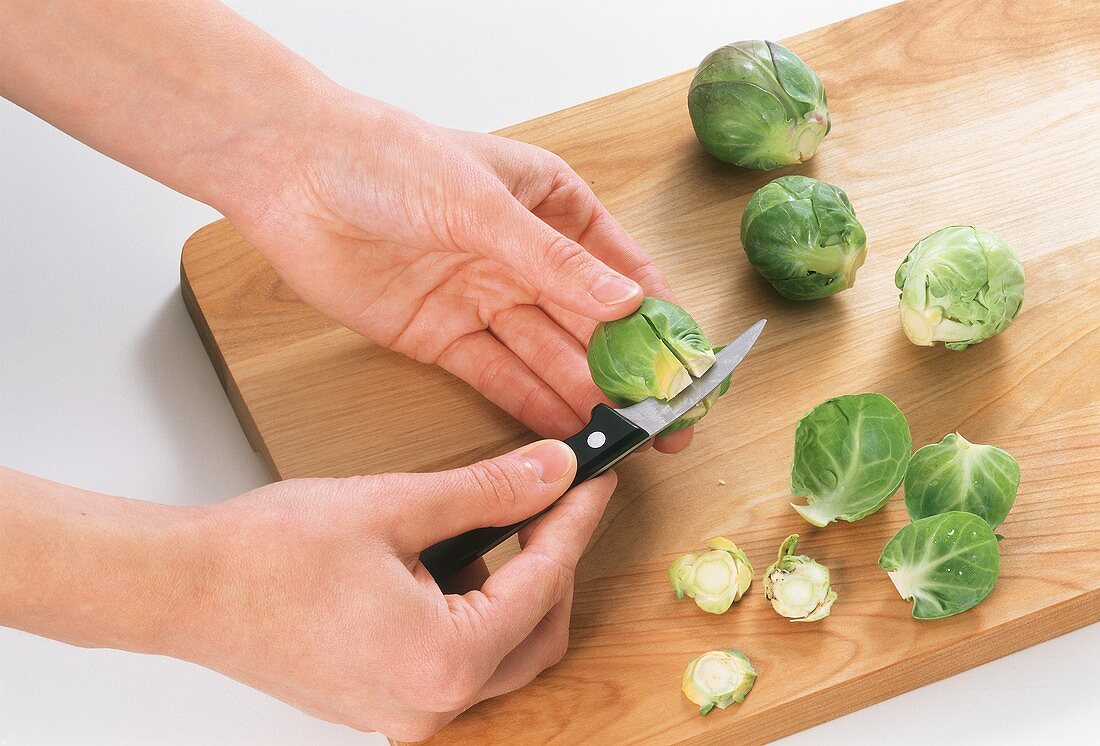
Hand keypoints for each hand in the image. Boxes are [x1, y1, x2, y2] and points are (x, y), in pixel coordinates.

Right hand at [176, 440, 611, 739]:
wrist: (186, 586)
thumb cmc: (268, 555)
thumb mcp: (394, 506)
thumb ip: (487, 492)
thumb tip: (551, 474)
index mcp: (442, 661)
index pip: (542, 583)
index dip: (574, 524)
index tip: (593, 484)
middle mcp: (430, 705)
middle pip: (537, 634)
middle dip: (553, 564)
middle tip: (554, 502)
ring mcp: (404, 711)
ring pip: (502, 654)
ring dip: (514, 590)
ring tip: (497, 526)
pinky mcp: (383, 700)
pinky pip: (458, 662)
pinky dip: (474, 613)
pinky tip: (452, 563)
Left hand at [226, 93, 691, 451]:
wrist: (292, 175)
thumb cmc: (386, 158)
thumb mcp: (483, 204)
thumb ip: (554, 262)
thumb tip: (628, 302)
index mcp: (549, 203)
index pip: (620, 269)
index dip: (655, 320)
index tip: (687, 366)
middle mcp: (522, 255)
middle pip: (587, 323)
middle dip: (625, 373)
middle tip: (662, 423)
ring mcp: (482, 296)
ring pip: (547, 355)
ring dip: (583, 396)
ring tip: (621, 440)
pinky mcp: (441, 335)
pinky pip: (497, 374)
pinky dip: (529, 403)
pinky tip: (564, 432)